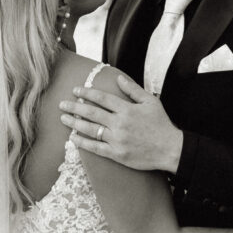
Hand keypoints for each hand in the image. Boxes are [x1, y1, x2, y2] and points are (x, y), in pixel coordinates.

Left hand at [59, 74, 183, 172]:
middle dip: (75, 107)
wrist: (170, 149)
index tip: (76, 90)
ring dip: (75, 123)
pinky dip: (83, 143)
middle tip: (62, 104)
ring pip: (91, 130)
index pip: (102, 98)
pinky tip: (73, 138)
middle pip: (92, 113)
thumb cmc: (161, 124)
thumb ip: (133, 89)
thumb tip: (118, 78)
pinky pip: (96, 148)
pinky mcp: (117, 154)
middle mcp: (120, 124)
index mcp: (127, 109)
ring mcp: (117, 140)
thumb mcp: (151, 101)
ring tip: (63, 118)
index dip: (87, 93)